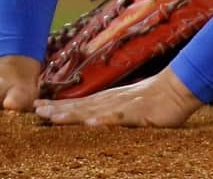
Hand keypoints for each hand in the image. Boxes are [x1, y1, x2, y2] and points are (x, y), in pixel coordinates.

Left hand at [33, 67, 201, 127]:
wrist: (177, 88)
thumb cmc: (154, 100)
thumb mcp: (128, 107)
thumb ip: (110, 113)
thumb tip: (91, 119)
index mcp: (107, 101)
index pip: (77, 104)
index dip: (57, 107)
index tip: (37, 108)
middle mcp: (110, 101)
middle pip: (79, 107)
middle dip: (56, 110)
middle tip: (35, 111)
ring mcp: (122, 106)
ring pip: (93, 111)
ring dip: (72, 114)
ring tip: (53, 118)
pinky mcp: (138, 113)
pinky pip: (119, 117)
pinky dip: (104, 120)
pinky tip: (90, 124)